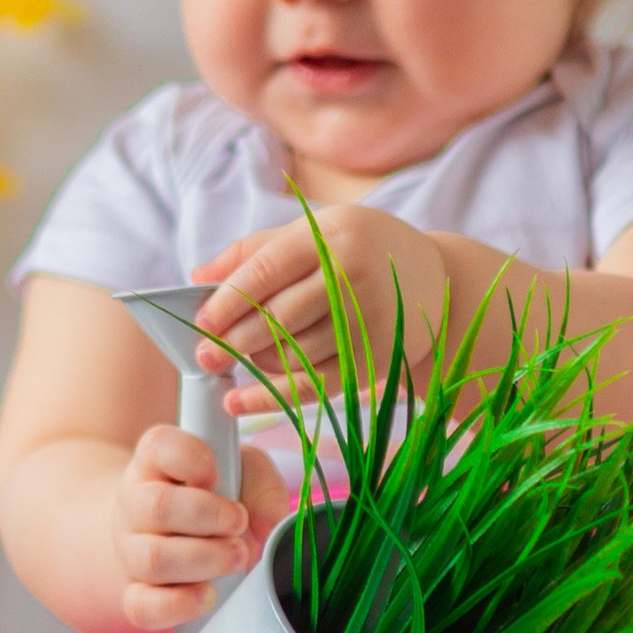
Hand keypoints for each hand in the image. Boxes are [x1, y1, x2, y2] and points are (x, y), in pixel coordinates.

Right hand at [110, 422, 296, 629]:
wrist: (172, 536)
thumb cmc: (214, 497)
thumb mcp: (244, 473)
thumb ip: (262, 486)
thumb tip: (270, 525)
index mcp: (156, 462)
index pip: (159, 446)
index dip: (193, 460)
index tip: (218, 474)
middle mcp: (135, 503)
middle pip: (157, 507)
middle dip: (210, 517)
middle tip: (240, 523)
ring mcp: (131, 550)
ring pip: (152, 559)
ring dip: (205, 559)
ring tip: (236, 556)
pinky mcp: (135, 592)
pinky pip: (141, 606)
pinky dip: (179, 604)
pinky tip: (207, 595)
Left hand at [189, 208, 456, 417]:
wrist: (436, 279)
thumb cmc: (360, 249)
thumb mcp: (315, 232)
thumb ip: (255, 250)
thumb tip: (197, 275)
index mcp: (331, 235)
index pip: (268, 269)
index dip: (229, 299)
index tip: (202, 321)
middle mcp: (352, 275)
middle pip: (279, 315)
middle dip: (234, 339)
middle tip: (204, 355)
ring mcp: (367, 319)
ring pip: (295, 352)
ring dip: (254, 364)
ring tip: (228, 366)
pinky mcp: (376, 357)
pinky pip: (315, 384)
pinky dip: (273, 397)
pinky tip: (242, 401)